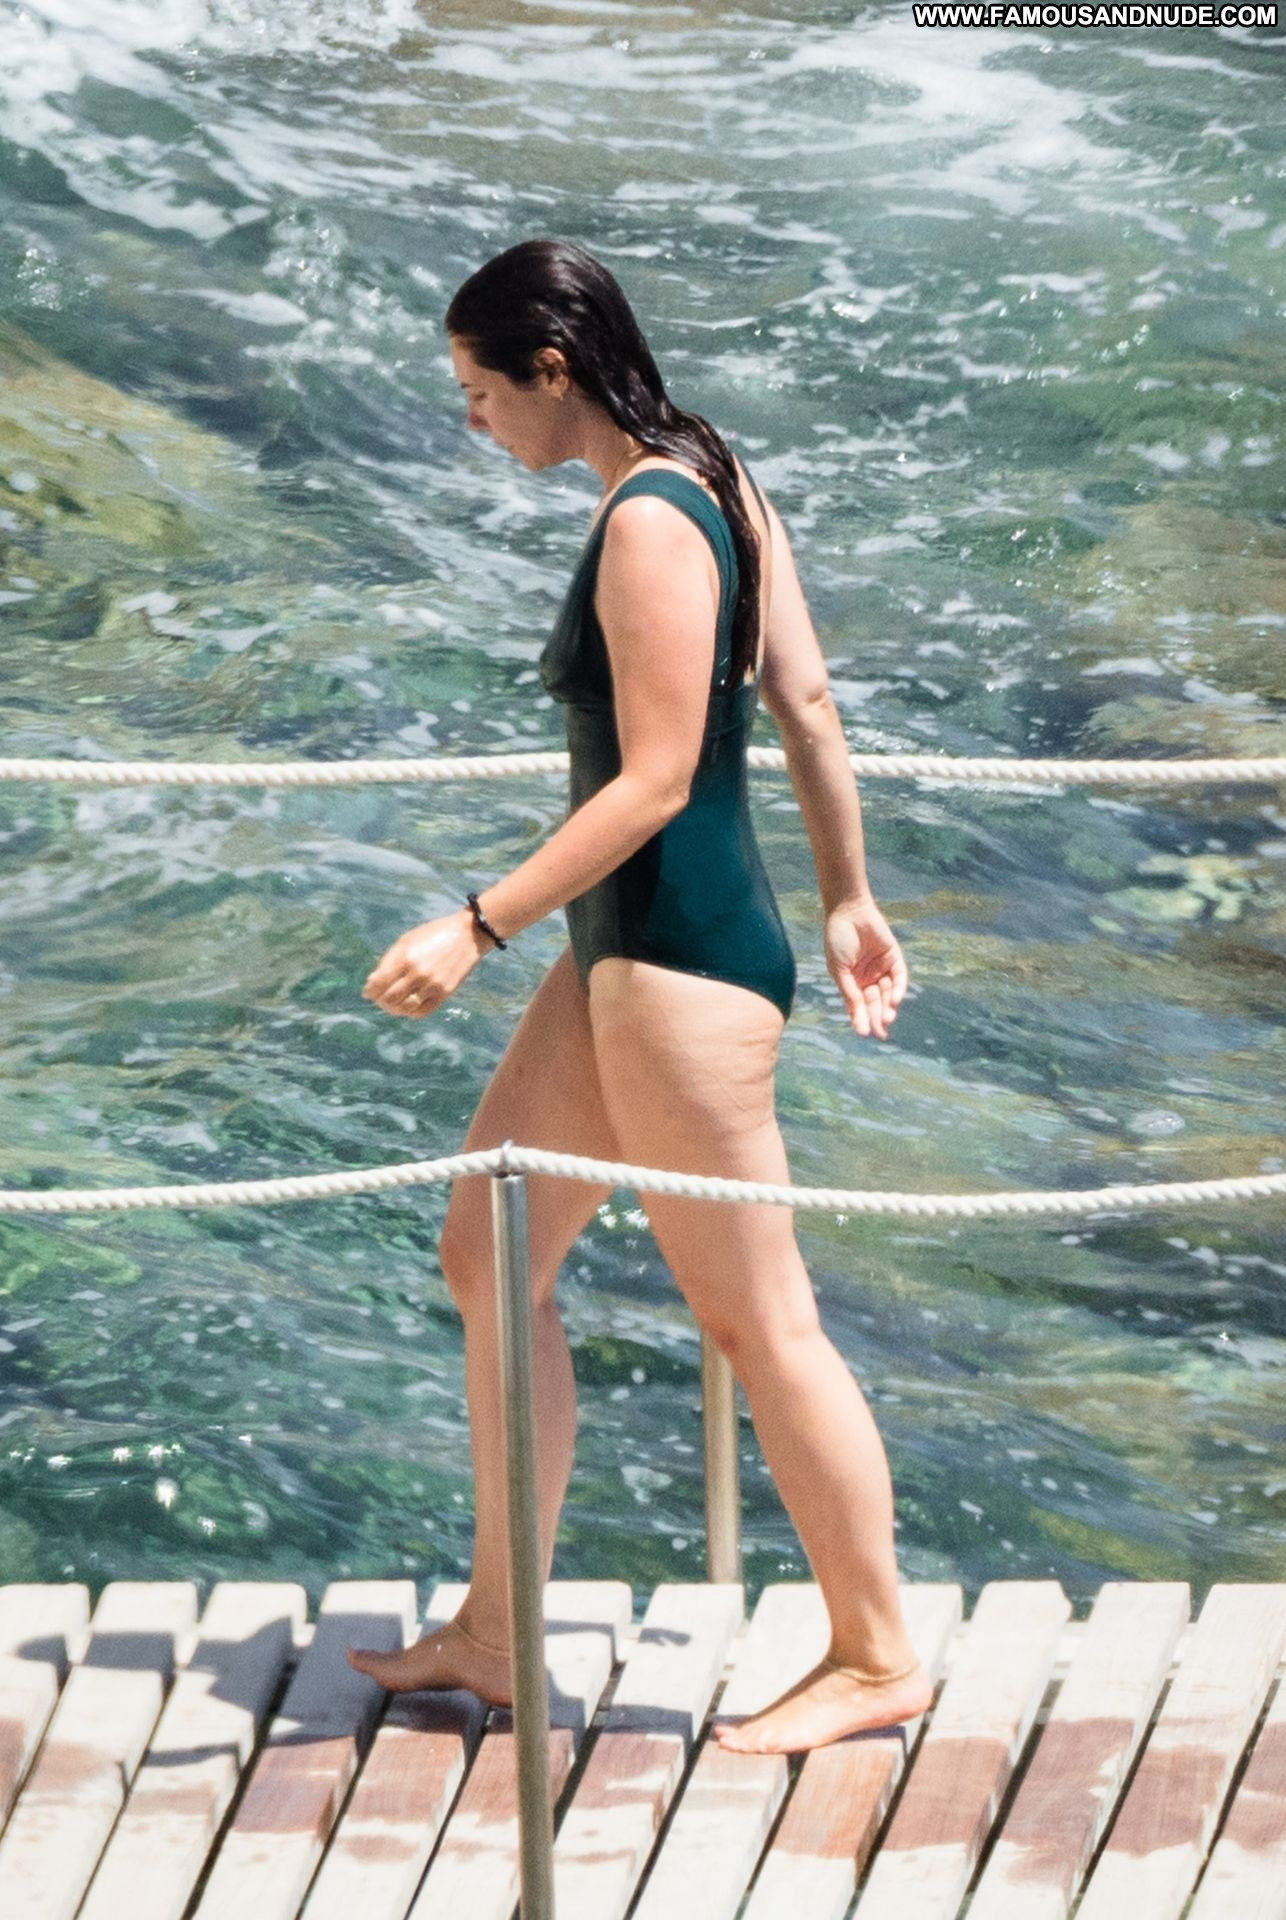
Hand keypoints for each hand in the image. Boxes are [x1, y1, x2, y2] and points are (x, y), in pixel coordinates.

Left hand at [363, 909, 489, 1018]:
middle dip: (380, 1000)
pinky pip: (422, 1011)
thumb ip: (389, 961)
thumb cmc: (433, 934)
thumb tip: (372, 983)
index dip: (370, 990)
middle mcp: (419, 973)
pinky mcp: (445, 992)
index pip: (379, 983)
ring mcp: (433, 984)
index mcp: (406, 957)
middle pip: (390, 998)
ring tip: (392, 1003)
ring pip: (404, 1008)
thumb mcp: (407, 940)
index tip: (368, 991)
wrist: (468, 935)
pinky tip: (407, 1006)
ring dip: (393, 1009)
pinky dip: (410, 1012)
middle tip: (379, 998)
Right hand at [824, 898, 907, 1039]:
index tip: (864, 1033)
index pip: (859, 1005)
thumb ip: (849, 991)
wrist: (848, 912)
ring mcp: (881, 968)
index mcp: (852, 982)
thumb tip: (856, 1014)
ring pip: (887, 994)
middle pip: (875, 1002)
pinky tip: (894, 1001)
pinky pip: (898, 978)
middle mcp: (868, 978)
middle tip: (880, 1032)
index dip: (861, 1019)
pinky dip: (897, 990)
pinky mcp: (894, 958)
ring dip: (887, 1007)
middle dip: (876, 1017)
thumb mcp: (839, 969)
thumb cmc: (838, 939)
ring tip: (886, 1018)